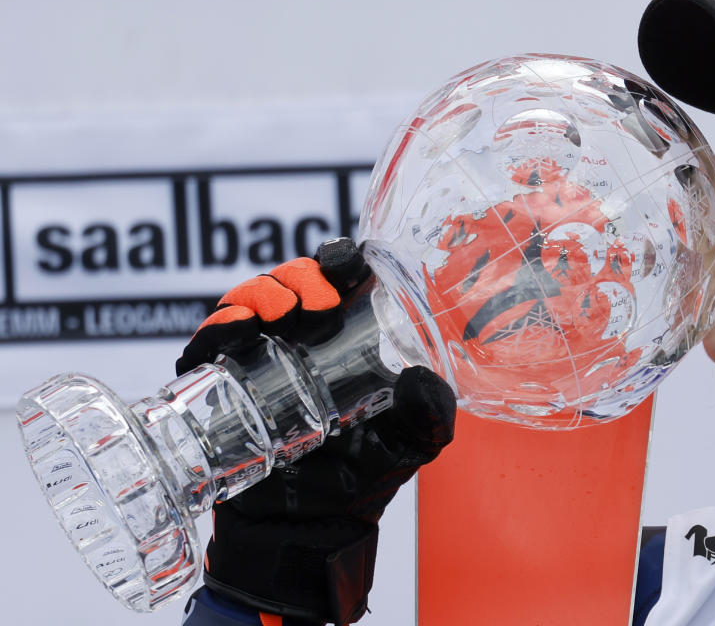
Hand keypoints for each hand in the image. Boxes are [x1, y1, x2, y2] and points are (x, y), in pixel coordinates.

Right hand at [177, 239, 455, 624]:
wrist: (304, 532)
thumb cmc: (357, 483)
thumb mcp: (406, 447)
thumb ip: (427, 418)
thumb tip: (423, 380)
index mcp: (345, 343)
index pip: (338, 281)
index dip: (339, 261)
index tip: (346, 265)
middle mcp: (301, 343)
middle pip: (292, 281)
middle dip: (300, 276)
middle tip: (315, 302)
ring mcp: (259, 359)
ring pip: (250, 300)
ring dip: (260, 292)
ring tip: (279, 313)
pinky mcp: (222, 383)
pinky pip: (209, 343)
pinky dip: (218, 326)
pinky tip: (235, 330)